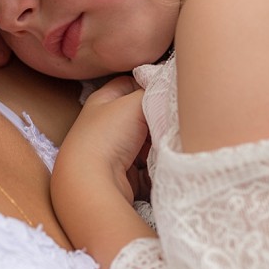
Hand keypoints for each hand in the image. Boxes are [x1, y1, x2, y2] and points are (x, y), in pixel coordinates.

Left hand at [51, 76, 155, 268]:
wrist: (92, 184)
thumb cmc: (108, 135)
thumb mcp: (133, 102)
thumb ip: (154, 93)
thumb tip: (167, 92)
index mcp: (103, 101)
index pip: (128, 83)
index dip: (148, 84)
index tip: (169, 89)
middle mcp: (107, 125)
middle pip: (141, 116)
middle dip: (159, 118)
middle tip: (176, 118)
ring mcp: (115, 152)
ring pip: (148, 142)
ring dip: (161, 143)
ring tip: (173, 141)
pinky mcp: (125, 176)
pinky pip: (149, 167)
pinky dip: (159, 166)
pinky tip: (167, 163)